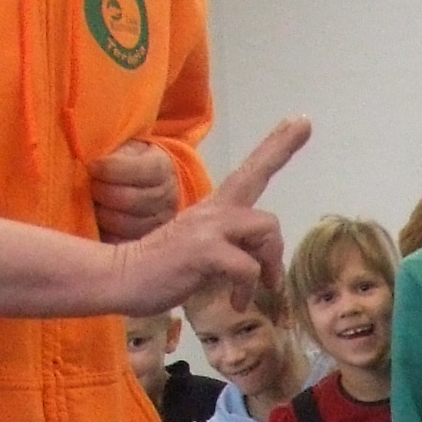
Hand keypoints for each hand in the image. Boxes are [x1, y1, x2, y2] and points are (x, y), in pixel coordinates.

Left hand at [89, 138, 180, 242]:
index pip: (140, 171)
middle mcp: (167, 198)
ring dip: (102, 215)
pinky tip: (98, 224)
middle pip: (129, 200)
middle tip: (90, 187)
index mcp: (162, 168)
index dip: (111, 169)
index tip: (92, 166)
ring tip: (93, 205)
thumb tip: (94, 165)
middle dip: (102, 192)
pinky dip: (106, 235)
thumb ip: (116, 153)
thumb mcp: (128, 148)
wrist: (151, 184)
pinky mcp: (147, 244)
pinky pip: (123, 243)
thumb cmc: (131, 162)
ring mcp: (160, 224)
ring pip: (125, 225)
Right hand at [110, 116, 309, 313]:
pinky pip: (248, 267)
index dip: (279, 146)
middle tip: (274, 281)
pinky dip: (247, 288)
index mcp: (214, 210)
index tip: (302, 121)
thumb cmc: (160, 269)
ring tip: (258, 289)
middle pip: (264, 204)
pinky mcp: (205, 250)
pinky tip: (234, 301)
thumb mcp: (203, 253)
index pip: (251, 171)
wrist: (120, 275)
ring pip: (265, 231)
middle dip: (277, 241)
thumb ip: (231, 249)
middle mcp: (214, 211)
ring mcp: (209, 228)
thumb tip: (260, 266)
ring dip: (268, 266)